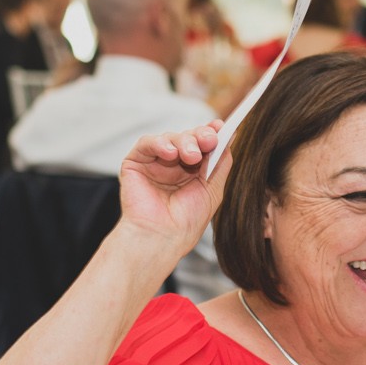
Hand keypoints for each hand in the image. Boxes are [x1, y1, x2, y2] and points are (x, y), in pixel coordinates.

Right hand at [117, 122, 229, 255]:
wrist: (163, 237)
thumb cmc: (186, 221)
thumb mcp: (212, 189)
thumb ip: (221, 162)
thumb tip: (230, 136)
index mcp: (191, 170)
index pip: (201, 144)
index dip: (211, 133)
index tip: (221, 127)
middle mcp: (173, 164)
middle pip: (187, 137)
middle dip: (200, 136)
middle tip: (209, 140)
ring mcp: (154, 163)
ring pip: (170, 137)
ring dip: (183, 141)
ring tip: (191, 155)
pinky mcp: (135, 162)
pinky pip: (147, 143)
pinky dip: (159, 143)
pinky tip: (169, 153)